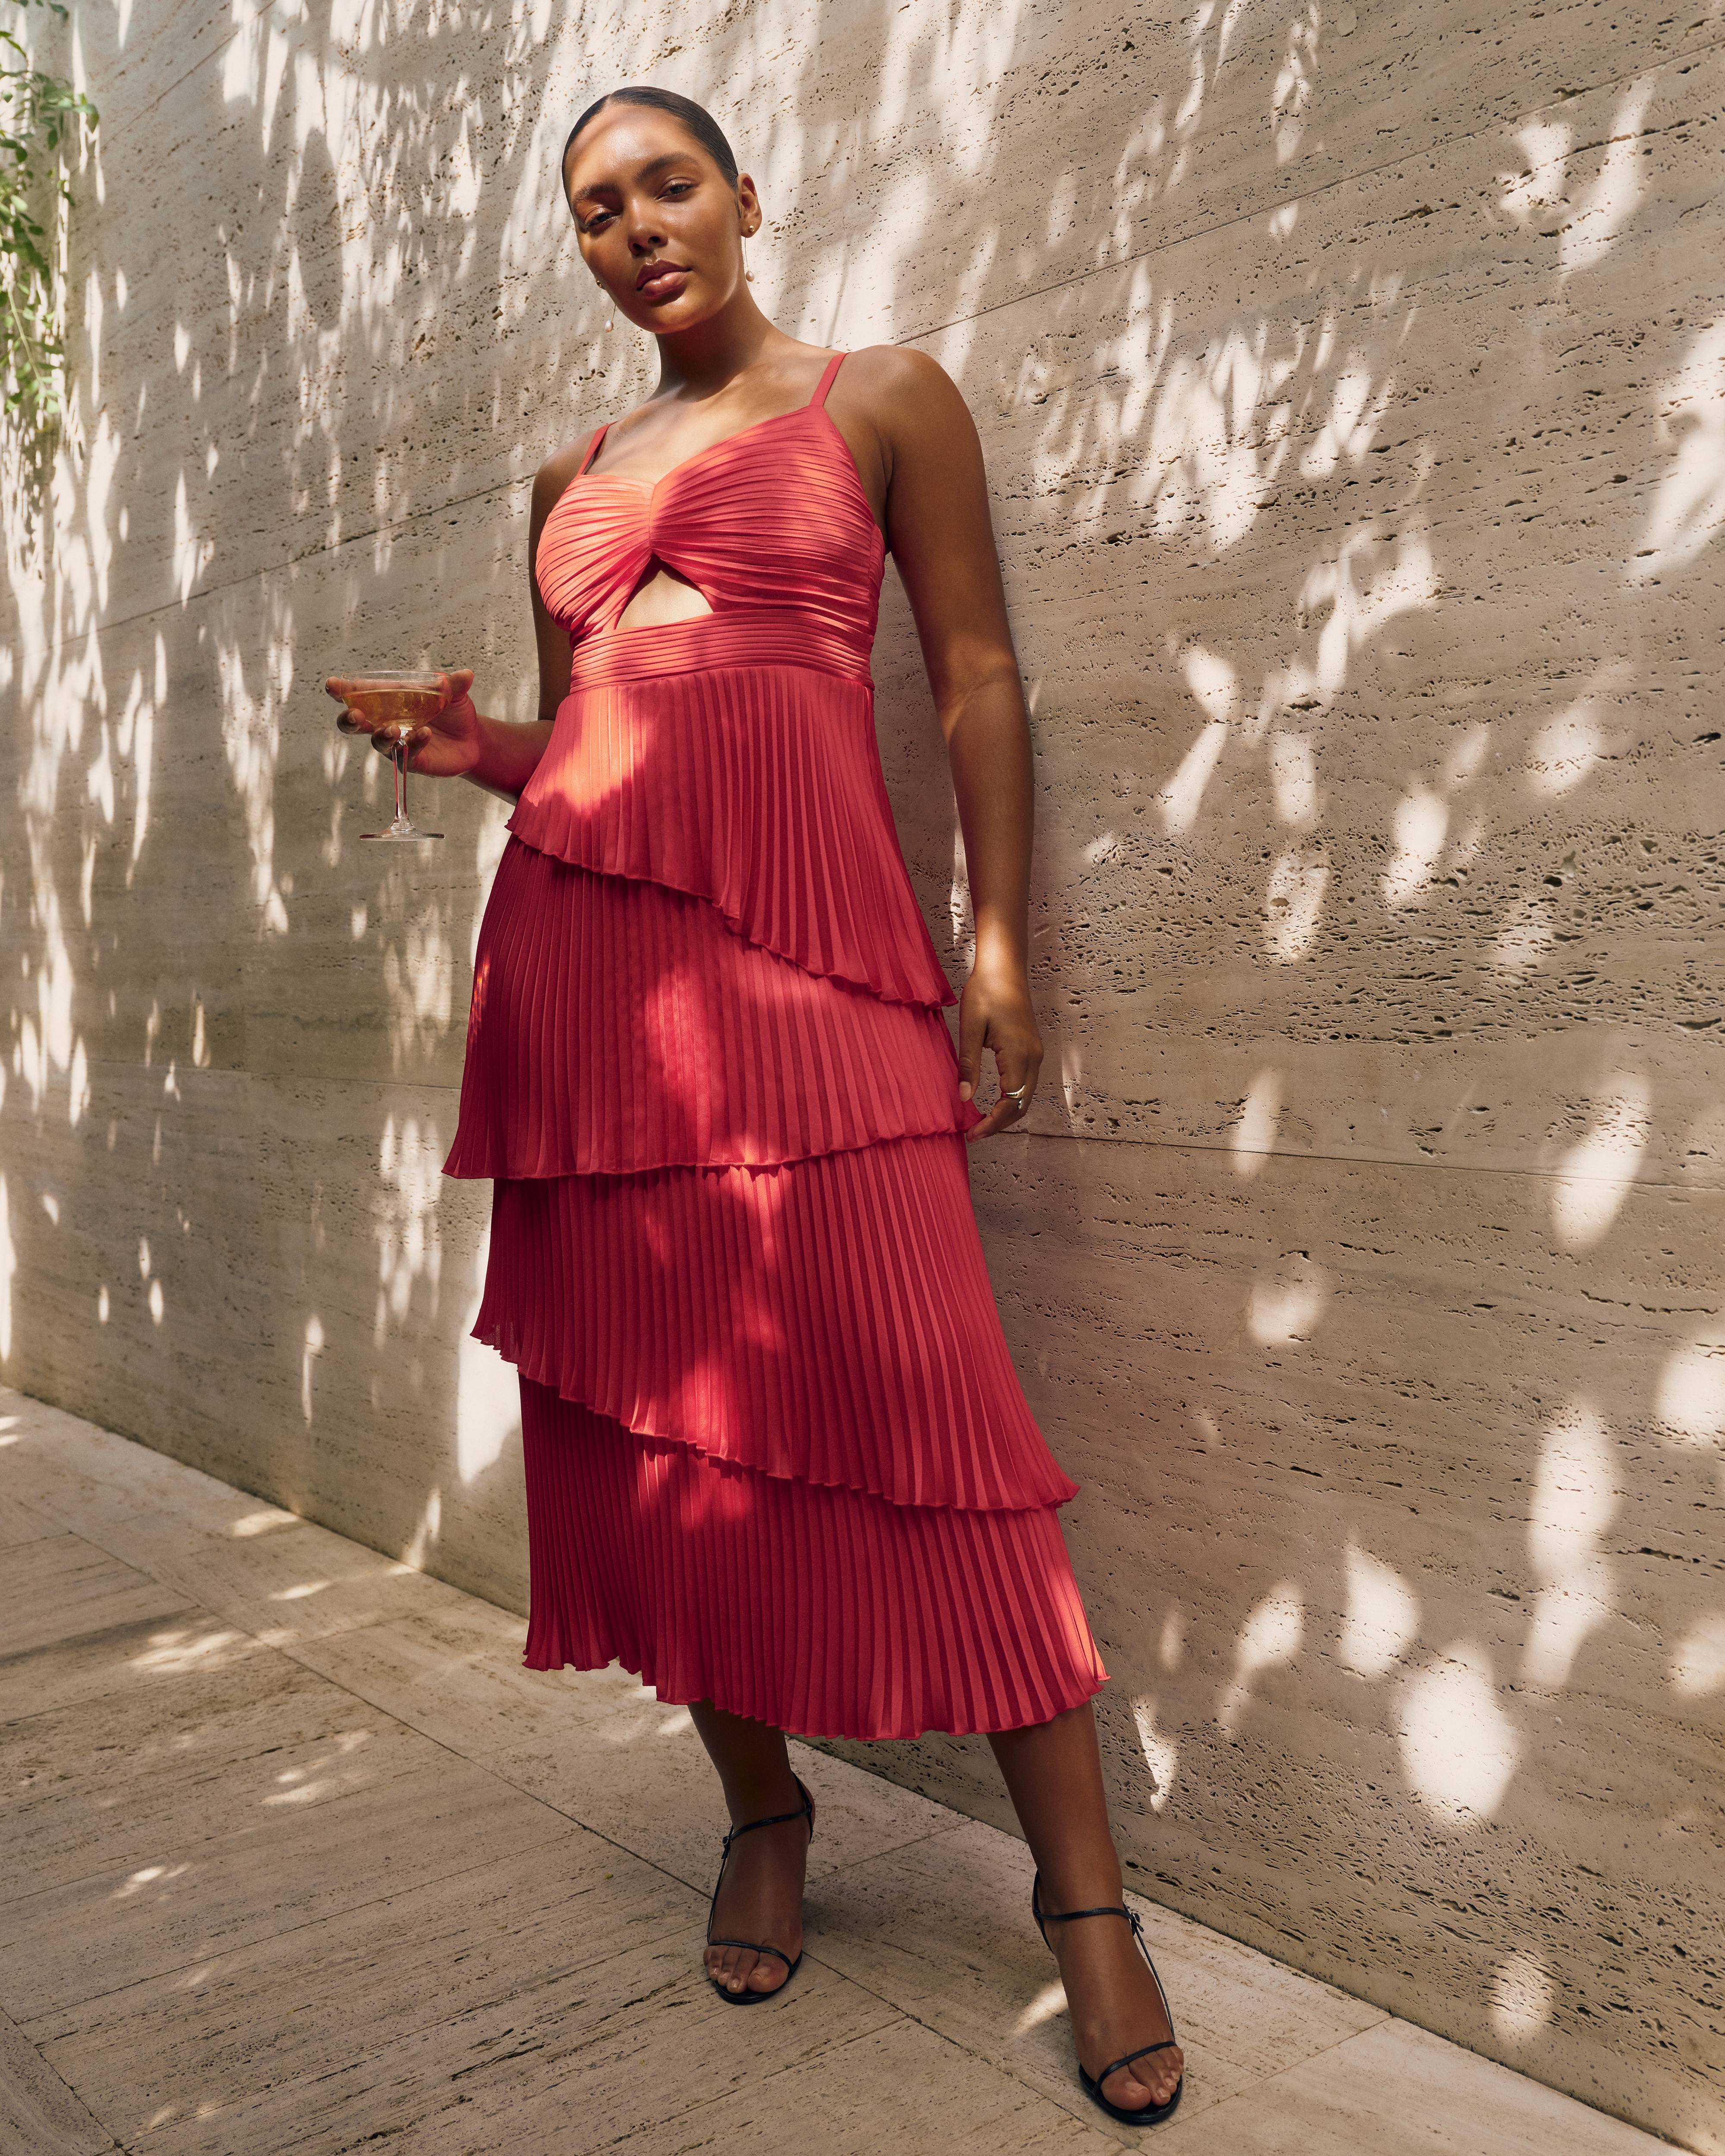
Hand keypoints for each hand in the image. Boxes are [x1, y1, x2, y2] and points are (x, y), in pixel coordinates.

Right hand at [326, 668, 481, 778]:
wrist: (473, 739)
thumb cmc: (454, 711)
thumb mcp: (455, 694)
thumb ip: (453, 684)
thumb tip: (466, 675)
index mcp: (388, 699)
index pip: (359, 693)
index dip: (342, 690)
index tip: (332, 685)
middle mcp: (385, 721)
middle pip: (355, 723)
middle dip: (349, 719)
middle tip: (355, 715)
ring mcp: (396, 743)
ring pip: (376, 742)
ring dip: (381, 736)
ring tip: (393, 729)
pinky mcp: (409, 760)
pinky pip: (404, 755)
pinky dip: (413, 743)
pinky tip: (424, 734)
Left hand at [956, 959, 1042, 1141]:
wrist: (1004, 968)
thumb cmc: (986, 993)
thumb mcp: (970, 1029)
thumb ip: (968, 1065)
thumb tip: (964, 1098)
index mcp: (1018, 1055)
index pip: (1010, 1103)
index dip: (992, 1124)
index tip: (972, 1134)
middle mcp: (1033, 1058)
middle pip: (1022, 1105)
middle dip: (1000, 1124)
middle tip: (975, 1133)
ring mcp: (1035, 1053)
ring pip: (1026, 1096)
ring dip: (1007, 1113)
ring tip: (983, 1122)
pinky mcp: (1031, 1048)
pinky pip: (1026, 1083)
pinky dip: (1013, 1099)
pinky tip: (995, 1101)